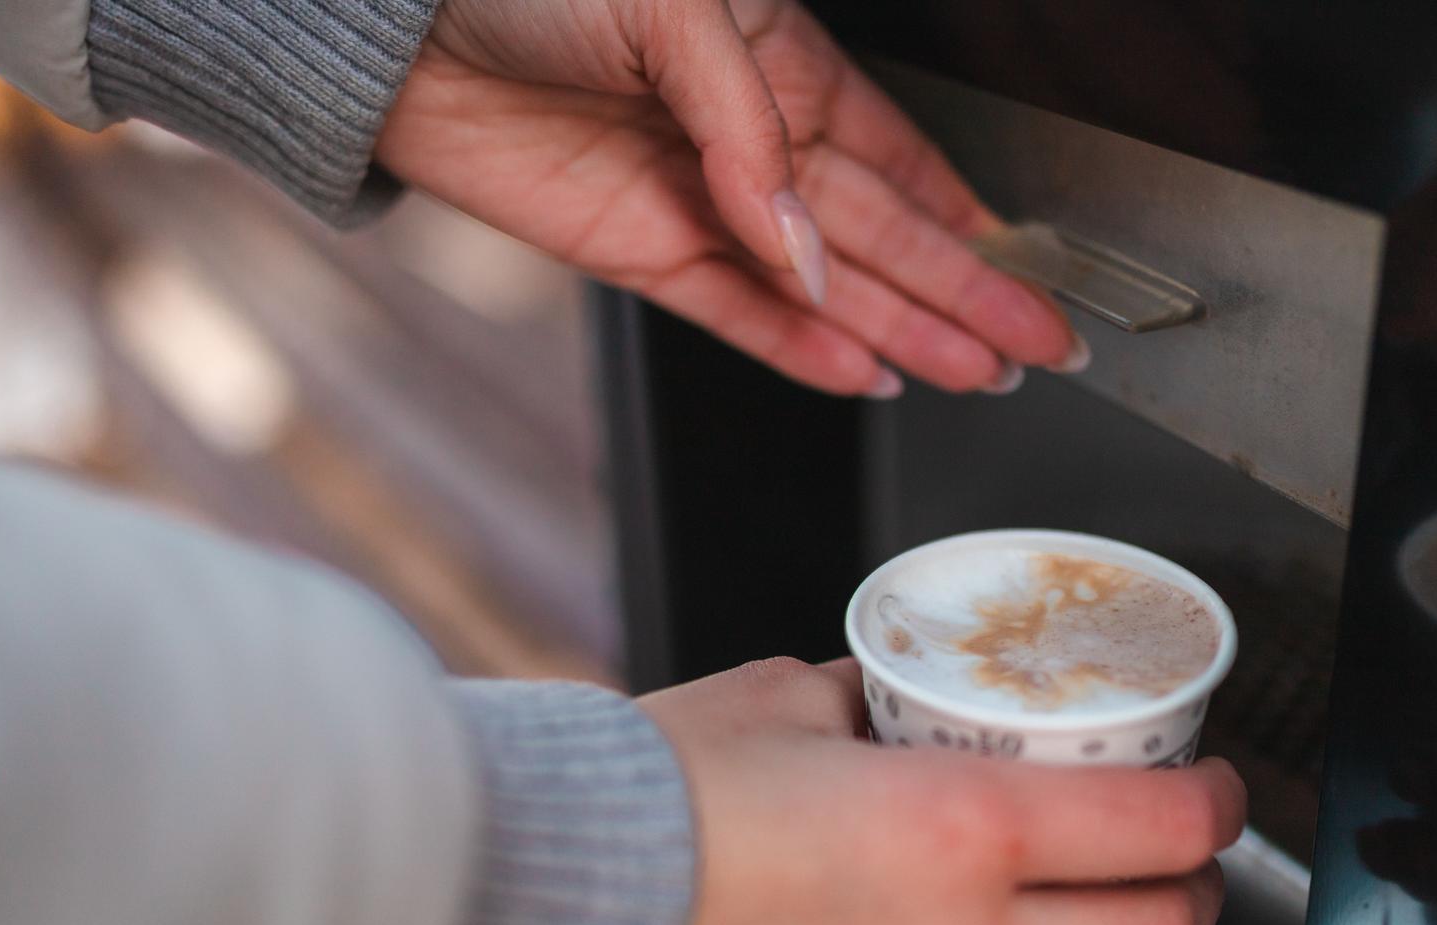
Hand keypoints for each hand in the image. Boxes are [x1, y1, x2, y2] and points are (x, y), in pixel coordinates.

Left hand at [376, 0, 1081, 397]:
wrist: (400, 24)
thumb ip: (753, 137)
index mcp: (782, 65)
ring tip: (969, 376)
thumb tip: (807, 250)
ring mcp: (700, 205)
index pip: (902, 161)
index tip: (1031, 272)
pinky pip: (735, 315)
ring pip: (823, 288)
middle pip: (882, 235)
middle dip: (963, 294)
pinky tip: (859, 373)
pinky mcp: (639, 253)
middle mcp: (751, 144)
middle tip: (1036, 349)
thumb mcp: (675, 11)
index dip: (971, 223)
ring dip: (900, 333)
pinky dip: (796, 348)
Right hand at [598, 657, 1240, 924]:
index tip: (1212, 788)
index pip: (1157, 824)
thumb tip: (899, 701)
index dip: (1215, 803)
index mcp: (961, 829)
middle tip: (1183, 867)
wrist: (544, 912)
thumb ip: (870, 703)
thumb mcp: (782, 701)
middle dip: (1198, 896)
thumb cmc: (650, 801)